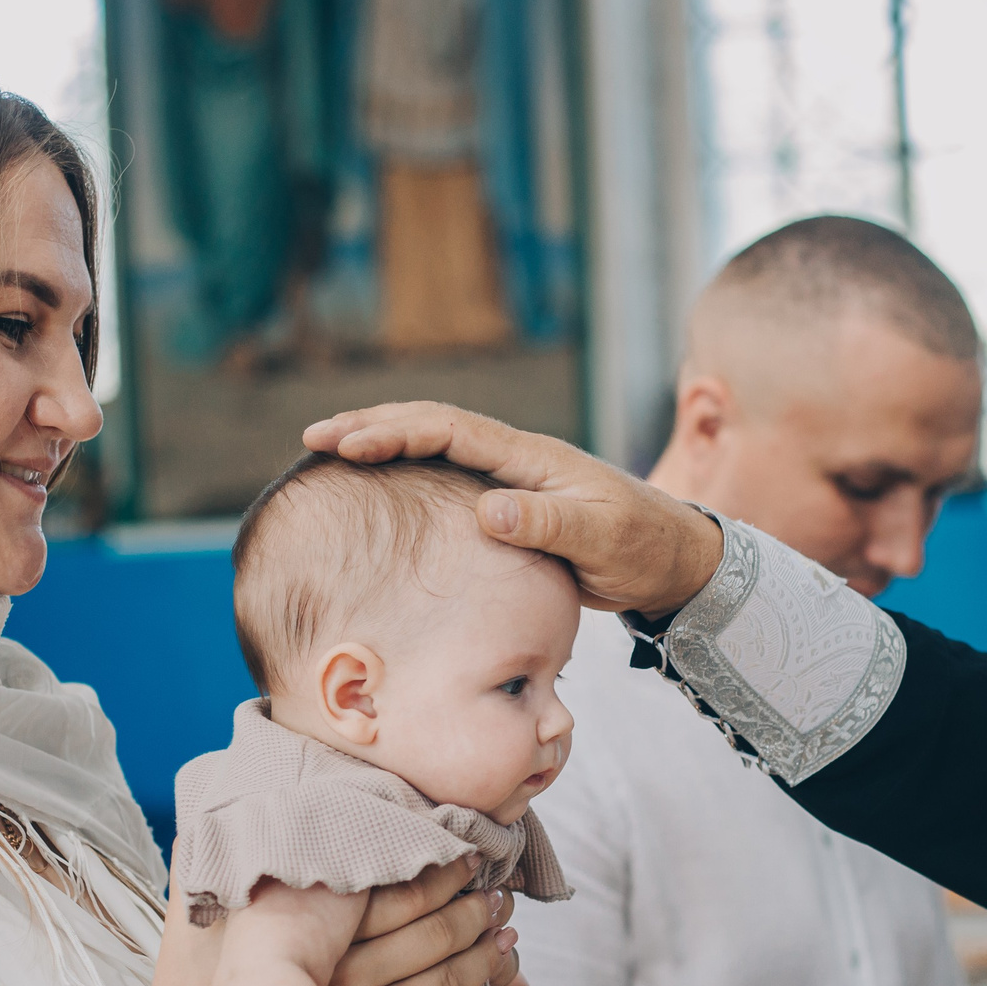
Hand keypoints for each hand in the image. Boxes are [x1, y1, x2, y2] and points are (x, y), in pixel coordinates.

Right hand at [156, 856, 520, 985]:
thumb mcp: (248, 946)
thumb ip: (271, 896)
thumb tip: (236, 835)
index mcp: (319, 944)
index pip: (398, 898)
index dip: (443, 875)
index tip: (470, 859)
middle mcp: (345, 981)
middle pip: (432, 936)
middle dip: (475, 912)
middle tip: (498, 898)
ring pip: (446, 982)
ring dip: (488, 957)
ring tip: (507, 937)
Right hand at [303, 402, 725, 616]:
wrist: (673, 558)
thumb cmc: (643, 546)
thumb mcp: (600, 539)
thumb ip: (547, 525)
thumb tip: (486, 511)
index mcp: (532, 457)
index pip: (451, 430)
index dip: (396, 433)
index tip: (346, 444)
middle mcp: (516, 459)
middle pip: (432, 427)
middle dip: (372, 428)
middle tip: (313, 439)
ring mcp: (513, 480)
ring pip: (436, 450)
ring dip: (384, 446)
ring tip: (329, 453)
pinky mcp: (512, 506)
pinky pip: (449, 481)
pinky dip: (409, 477)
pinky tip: (380, 493)